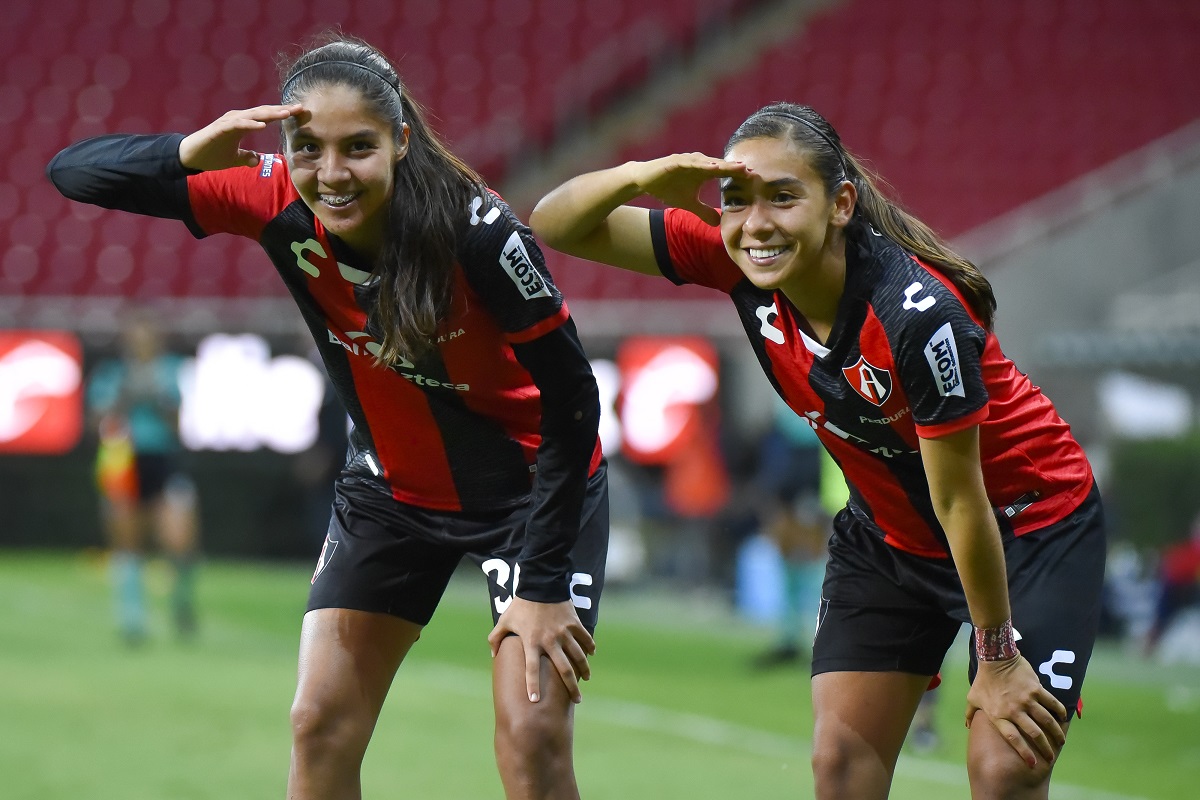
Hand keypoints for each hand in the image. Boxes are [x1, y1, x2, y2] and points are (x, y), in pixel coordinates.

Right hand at [178, 104, 302, 171]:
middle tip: (299, 107)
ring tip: (285, 113)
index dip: (282, 114)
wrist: (190, 156)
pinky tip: (262, 125)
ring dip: (269, 114)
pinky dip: (250, 124)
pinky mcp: (220, 129)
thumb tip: (258, 159)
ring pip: (252, 115)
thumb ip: (247, 158)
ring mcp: (228, 122)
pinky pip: (238, 125)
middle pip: (263, 112)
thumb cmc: (212, 155)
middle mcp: (237, 119)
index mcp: (243, 125)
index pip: (266, 117)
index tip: (298, 113)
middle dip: (281, 110)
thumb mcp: (235, 159)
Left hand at [487, 597, 593, 703]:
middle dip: (572, 687)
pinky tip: (591, 654)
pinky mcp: (574, 623)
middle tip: (577, 699)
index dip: (532, 685)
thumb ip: (496, 638)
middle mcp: (549, 640)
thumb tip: (493, 655)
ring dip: (584, 669)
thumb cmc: (520, 604)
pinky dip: (589, 647)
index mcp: (531, 642)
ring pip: (578, 656)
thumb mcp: (504, 620)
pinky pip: (585, 638)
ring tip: (586, 678)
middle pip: (564, 669)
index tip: (535, 700)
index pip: (531, 668)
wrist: (540, 583)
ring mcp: (564, 632)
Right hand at [630, 153, 748, 224]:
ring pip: (708, 162)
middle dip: (736, 168)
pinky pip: (690, 163)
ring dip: (723, 164)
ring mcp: (687, 161)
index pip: (725, 172)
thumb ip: (703, 211)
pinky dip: (701, 164)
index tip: (755, 179)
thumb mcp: (688, 204)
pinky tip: (711, 167)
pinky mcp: (675, 161)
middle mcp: (698, 164)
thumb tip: (718, 223)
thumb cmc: (667, 188)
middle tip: (753, 172)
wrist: (645, 180)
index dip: (738, 175)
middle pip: (720, 165)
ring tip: (737, 168)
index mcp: (704, 172)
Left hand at [966, 655, 1067, 767]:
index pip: (1013, 738)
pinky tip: (1063, 718)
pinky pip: (1051, 703)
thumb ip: (970, 714)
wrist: (995, 658)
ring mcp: (1026, 700)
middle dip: (1045, 748)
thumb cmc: (983, 680)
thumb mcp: (973, 698)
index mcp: (998, 715)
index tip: (1032, 763)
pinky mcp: (1036, 689)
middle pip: (1034, 734)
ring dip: (1056, 733)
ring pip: (1046, 721)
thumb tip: (967, 726)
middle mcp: (1014, 710)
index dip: (1024, 752)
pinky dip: (1059, 712)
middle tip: (1050, 756)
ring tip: (1061, 741)